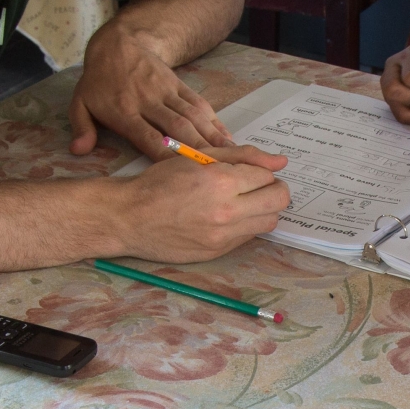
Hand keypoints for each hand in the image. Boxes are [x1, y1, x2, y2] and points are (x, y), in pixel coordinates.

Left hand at [69, 29, 230, 156]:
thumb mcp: (80, 103)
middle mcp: (148, 102)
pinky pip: (199, 104)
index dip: (166, 157)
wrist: (118, 44)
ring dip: (212, 137)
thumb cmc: (99, 81)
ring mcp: (166, 92)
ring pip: (193, 116)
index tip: (183, 175)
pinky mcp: (179, 85)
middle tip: (218, 171)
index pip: (148, 138)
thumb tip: (78, 151)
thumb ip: (82, 128)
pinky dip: (214, 121)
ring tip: (231, 157)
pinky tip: (227, 137)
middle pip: (177, 128)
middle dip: (199, 150)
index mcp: (124, 111)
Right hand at [112, 144, 290, 262]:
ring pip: (269, 222)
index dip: (262, 171)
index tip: (250, 171)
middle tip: (257, 186)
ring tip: (243, 201)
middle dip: (274, 189)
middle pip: (278, 201)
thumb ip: (242, 156)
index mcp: (222, 182)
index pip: (267, 176)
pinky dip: (245, 224)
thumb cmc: (159, 183)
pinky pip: (248, 237)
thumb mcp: (198, 158)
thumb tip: (280, 161)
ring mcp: (223, 236)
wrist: (129, 218)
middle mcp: (227, 212)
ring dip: (263, 209)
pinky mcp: (217, 252)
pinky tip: (225, 216)